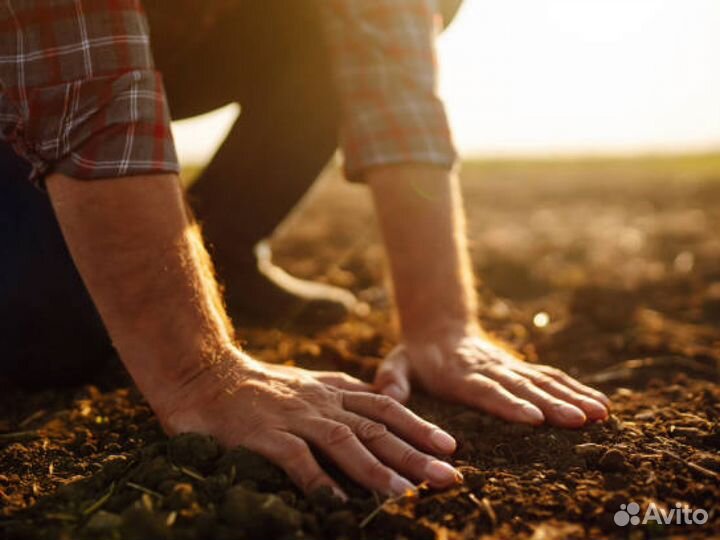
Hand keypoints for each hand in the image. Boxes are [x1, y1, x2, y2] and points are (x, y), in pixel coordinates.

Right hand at [155, 346, 460, 497]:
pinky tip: (338, 505)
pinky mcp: (264, 434)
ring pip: (343, 441)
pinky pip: (296, 460)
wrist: (204, 373)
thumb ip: (340, 394)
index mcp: (331, 390)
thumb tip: (379, 405)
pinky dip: (319, 481)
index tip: (449, 445)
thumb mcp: (307, 384)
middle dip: (415, 453)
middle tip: (448, 476)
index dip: (419, 426)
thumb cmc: (256, 385)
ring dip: (376, 469)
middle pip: (376, 427)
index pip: (385, 406)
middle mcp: (319, 402)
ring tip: (405, 494)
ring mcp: (293, 417)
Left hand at [374, 330, 609, 427]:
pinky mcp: (520, 368)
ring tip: (599, 414)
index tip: (533, 418)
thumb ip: (393, 379)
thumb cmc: (416, 356)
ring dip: (571, 397)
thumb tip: (386, 394)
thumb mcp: (396, 364)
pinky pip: (551, 378)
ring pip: (543, 382)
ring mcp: (508, 367)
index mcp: (459, 374)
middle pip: (522, 387)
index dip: (509, 404)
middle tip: (578, 420)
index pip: (486, 390)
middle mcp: (489, 369)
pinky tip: (600, 404)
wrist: (438, 328)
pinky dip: (575, 389)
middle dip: (552, 404)